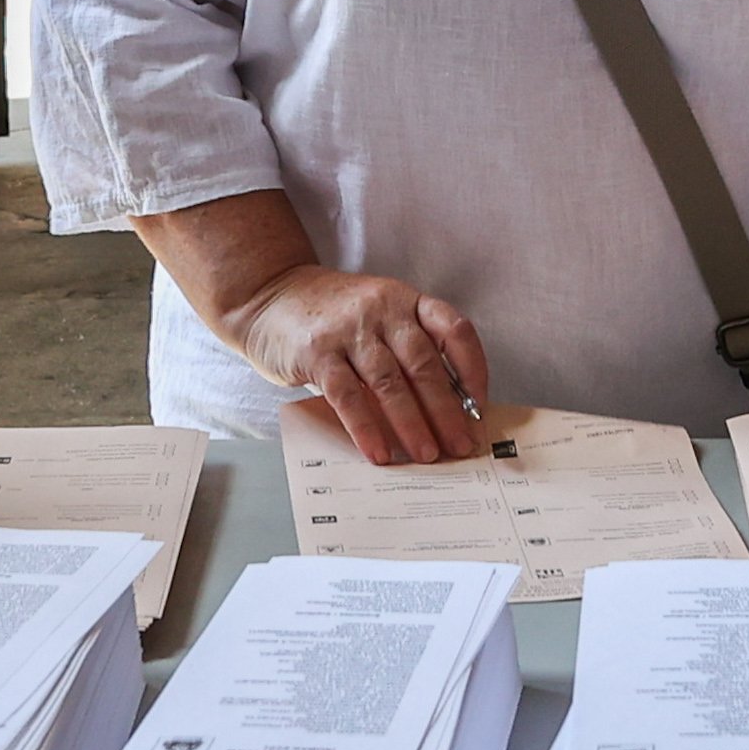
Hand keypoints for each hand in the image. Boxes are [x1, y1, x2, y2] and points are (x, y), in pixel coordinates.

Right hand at [233, 265, 495, 463]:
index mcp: (406, 301)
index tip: (479, 405)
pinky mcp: (317, 352)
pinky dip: (366, 427)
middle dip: (447, 410)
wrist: (270, 295)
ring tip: (427, 454)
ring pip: (390, 382)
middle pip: (425, 364)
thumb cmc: (333, 316)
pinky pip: (348, 395)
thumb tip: (445, 407)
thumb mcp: (377, 318)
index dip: (473, 369)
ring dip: (412, 423)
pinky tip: (379, 451)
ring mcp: (349, 330)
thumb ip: (406, 350)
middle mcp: (382, 310)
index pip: (454, 330)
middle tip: (461, 444)